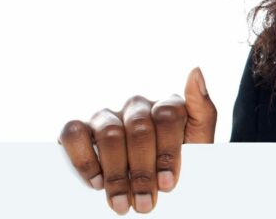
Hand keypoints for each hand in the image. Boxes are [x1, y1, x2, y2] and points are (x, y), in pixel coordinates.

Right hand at [58, 67, 216, 214]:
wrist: (155, 184)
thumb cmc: (180, 163)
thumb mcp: (199, 142)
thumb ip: (202, 110)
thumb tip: (195, 71)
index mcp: (167, 105)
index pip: (167, 116)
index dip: (168, 152)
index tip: (168, 184)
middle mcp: (137, 105)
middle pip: (139, 128)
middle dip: (143, 171)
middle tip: (146, 203)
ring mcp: (107, 115)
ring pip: (109, 133)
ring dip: (116, 174)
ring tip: (123, 203)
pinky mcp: (81, 127)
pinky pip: (72, 133)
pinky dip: (84, 160)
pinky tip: (96, 184)